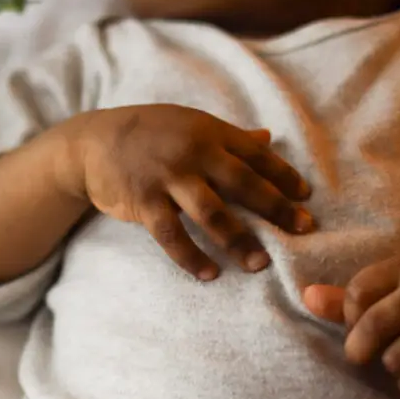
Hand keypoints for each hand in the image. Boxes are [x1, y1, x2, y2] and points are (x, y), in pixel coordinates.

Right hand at [49, 104, 313, 279]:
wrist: (93, 141)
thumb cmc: (148, 133)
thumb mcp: (189, 124)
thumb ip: (229, 136)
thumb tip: (269, 138)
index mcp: (208, 133)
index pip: (256, 155)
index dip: (284, 176)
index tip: (306, 198)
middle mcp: (192, 154)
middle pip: (242, 184)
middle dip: (276, 209)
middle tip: (303, 230)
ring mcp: (167, 178)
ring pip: (211, 213)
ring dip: (238, 240)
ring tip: (259, 264)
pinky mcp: (144, 202)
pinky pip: (172, 234)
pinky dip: (191, 256)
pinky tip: (209, 274)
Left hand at [304, 253, 399, 395]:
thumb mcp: (396, 287)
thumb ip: (352, 298)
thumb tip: (308, 297)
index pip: (358, 293)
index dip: (349, 315)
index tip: (357, 322)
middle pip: (373, 327)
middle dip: (359, 348)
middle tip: (361, 354)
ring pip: (398, 359)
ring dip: (393, 367)